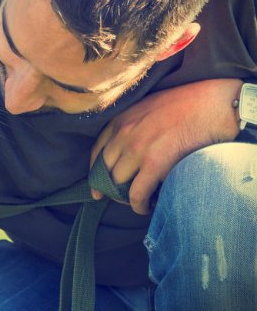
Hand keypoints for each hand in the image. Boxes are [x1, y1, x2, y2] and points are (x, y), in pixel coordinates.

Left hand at [90, 79, 241, 214]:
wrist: (214, 103)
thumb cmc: (188, 104)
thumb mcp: (149, 107)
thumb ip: (134, 125)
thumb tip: (129, 151)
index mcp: (121, 119)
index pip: (97, 152)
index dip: (95, 174)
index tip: (96, 188)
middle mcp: (124, 133)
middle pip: (105, 170)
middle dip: (111, 188)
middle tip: (122, 199)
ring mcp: (137, 148)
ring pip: (118, 184)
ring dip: (126, 198)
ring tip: (139, 202)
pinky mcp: (155, 163)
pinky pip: (137, 194)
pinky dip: (139, 205)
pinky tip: (147, 207)